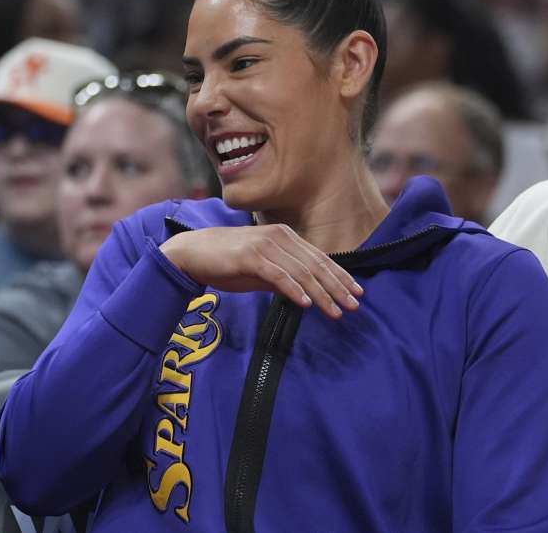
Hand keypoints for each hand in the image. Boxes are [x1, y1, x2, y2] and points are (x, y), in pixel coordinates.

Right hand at [159, 224, 362, 318]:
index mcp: (284, 236)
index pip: (319, 258)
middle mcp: (278, 237)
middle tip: (354, 306)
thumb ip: (283, 277)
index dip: (340, 276)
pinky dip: (295, 290)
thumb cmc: (225, 262)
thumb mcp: (260, 270)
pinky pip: (279, 276)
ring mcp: (264, 245)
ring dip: (322, 293)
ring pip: (302, 272)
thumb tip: (306, 293)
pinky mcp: (250, 256)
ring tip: (336, 311)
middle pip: (316, 265)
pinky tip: (306, 304)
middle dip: (337, 287)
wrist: (191, 253)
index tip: (356, 293)